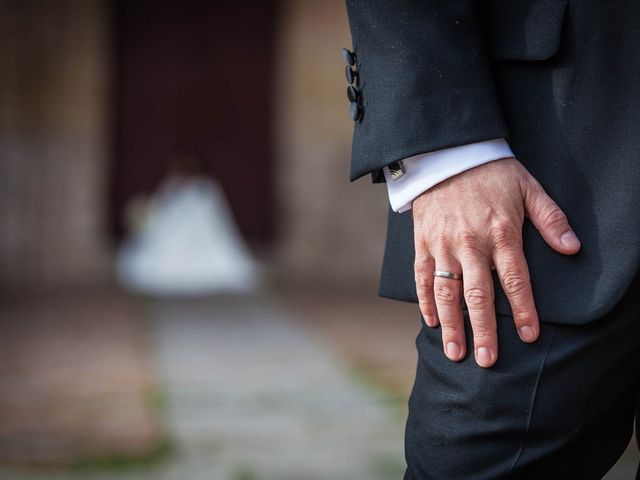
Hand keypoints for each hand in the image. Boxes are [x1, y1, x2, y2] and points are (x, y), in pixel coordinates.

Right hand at [412, 157, 580, 367]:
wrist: (446, 155)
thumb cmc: (490, 172)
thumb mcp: (527, 187)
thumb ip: (550, 218)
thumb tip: (572, 248)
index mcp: (500, 232)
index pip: (514, 279)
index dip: (523, 309)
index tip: (528, 335)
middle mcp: (470, 243)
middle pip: (477, 294)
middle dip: (483, 329)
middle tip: (486, 360)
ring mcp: (442, 245)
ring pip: (445, 291)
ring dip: (451, 324)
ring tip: (455, 352)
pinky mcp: (422, 243)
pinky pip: (422, 277)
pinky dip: (425, 301)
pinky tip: (431, 322)